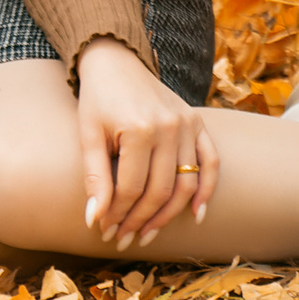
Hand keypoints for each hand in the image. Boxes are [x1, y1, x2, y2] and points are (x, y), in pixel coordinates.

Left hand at [73, 36, 217, 249]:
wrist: (116, 61)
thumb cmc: (97, 99)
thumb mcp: (88, 134)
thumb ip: (94, 177)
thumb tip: (94, 219)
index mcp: (139, 129)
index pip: (131, 187)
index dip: (117, 213)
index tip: (105, 229)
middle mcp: (168, 127)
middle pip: (159, 190)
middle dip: (140, 220)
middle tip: (125, 237)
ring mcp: (187, 124)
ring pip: (186, 184)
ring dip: (169, 215)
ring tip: (148, 232)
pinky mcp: (197, 122)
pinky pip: (210, 162)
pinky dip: (206, 190)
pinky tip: (195, 215)